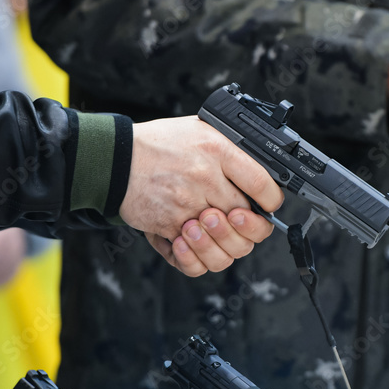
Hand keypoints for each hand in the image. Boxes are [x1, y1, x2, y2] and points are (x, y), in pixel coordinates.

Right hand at [120, 116, 283, 275]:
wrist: (115, 157)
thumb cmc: (160, 144)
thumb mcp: (202, 129)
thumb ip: (232, 151)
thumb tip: (262, 175)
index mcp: (218, 150)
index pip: (262, 184)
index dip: (272, 201)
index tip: (267, 204)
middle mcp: (205, 178)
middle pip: (247, 222)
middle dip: (247, 228)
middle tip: (236, 220)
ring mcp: (186, 205)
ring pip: (225, 248)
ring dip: (223, 245)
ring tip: (210, 228)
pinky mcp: (168, 226)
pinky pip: (193, 260)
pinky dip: (196, 259)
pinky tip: (190, 244)